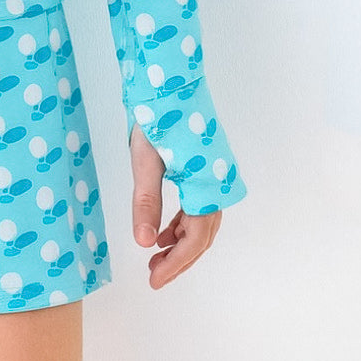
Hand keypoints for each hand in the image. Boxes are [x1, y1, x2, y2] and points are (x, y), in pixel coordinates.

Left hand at [129, 123, 221, 287]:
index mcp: (208, 185)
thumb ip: (146, 202)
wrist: (170, 80)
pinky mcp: (206, 167)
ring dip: (181, 242)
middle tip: (153, 276)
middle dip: (179, 259)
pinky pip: (199, 205)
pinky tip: (164, 230)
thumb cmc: (158, 116)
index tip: (154, 280)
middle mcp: (217, 183)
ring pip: (202, 222)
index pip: (195, 239)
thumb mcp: (146, 160)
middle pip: (203, 236)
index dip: (176, 264)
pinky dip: (183, 222)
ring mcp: (214, 175)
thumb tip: (143, 243)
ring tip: (156, 256)